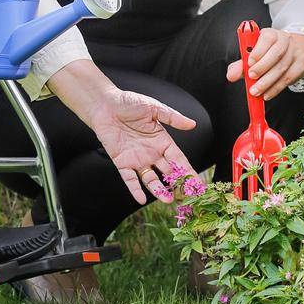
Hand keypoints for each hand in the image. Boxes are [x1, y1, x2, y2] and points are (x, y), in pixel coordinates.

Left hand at [49, 61, 196, 203]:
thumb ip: (172, 117)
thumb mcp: (154, 108)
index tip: (198, 186)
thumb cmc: (129, 103)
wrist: (105, 104)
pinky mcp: (122, 162)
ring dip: (159, 191)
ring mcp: (137, 159)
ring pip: (151, 179)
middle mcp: (151, 153)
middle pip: (168, 173)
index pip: (179, 160)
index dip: (189, 172)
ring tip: (168, 200)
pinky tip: (142, 199)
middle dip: (178, 186)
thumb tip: (192, 124)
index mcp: (162, 141)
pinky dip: (135, 189)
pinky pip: (129, 179)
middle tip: (187, 198)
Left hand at [226, 29, 303, 100]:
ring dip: (268, 82)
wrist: (289, 53)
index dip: (258, 51)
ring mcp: (295, 51)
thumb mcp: (252, 56)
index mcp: (270, 34)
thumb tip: (231, 75)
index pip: (266, 38)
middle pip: (276, 53)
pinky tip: (267, 94)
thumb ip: (240, 65)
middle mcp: (285, 39)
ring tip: (256, 91)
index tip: (249, 64)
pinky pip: (290, 77)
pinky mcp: (302, 63)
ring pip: (283, 67)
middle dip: (262, 68)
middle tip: (251, 79)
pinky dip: (277, 88)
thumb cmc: (266, 54)